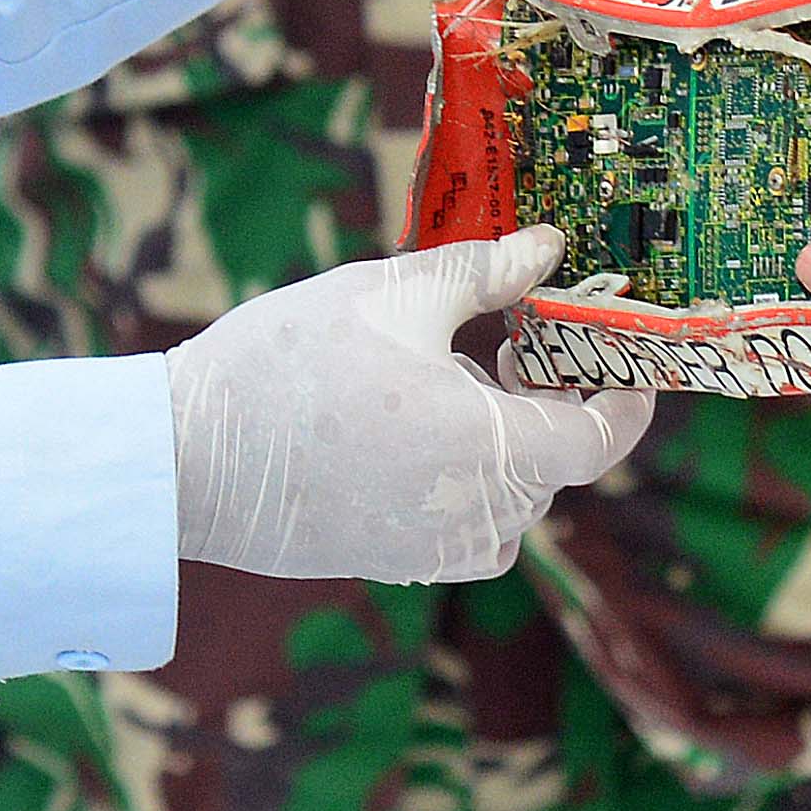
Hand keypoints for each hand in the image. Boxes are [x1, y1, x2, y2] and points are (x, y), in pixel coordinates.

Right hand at [167, 228, 655, 583]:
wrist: (183, 459)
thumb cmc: (290, 369)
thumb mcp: (396, 294)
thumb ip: (488, 272)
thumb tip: (549, 247)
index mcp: (495, 452)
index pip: (604, 439)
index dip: (627, 396)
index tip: (622, 355)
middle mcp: (478, 519)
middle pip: (556, 462)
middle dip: (547, 399)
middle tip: (509, 339)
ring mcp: (435, 553)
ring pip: (513, 497)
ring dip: (504, 440)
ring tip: (446, 382)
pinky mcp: (394, 564)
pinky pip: (465, 523)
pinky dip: (464, 477)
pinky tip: (409, 428)